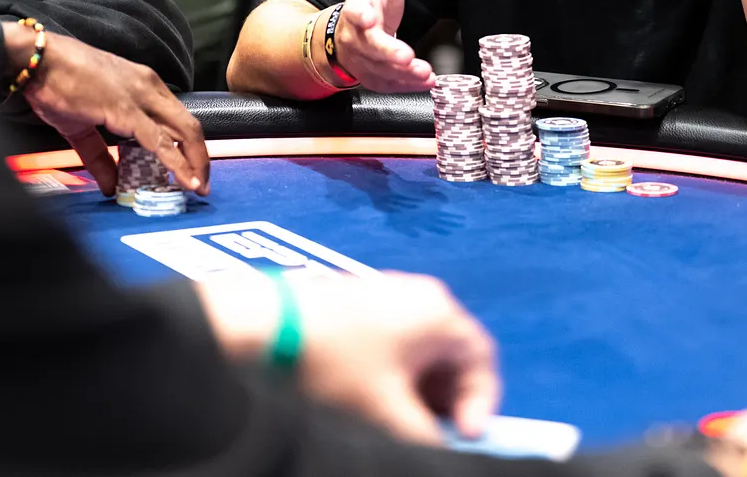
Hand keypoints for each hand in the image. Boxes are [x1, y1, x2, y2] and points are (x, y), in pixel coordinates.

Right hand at [21, 32, 209, 196]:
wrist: (38, 61)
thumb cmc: (57, 83)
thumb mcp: (82, 126)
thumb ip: (100, 156)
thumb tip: (110, 186)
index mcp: (144, 85)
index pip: (177, 118)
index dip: (189, 145)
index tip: (192, 169)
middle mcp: (149, 88)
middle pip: (188, 125)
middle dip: (200, 157)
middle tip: (202, 186)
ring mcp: (140, 97)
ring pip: (181, 131)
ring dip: (194, 162)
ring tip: (198, 188)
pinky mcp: (126, 110)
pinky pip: (158, 140)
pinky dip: (175, 162)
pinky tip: (184, 179)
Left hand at [196, 271, 499, 444]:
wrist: (264, 327)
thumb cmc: (334, 363)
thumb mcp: (387, 411)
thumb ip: (425, 437)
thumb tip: (441, 451)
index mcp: (439, 312)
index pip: (482, 360)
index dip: (480, 403)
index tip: (464, 437)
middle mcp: (420, 295)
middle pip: (452, 355)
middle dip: (447, 401)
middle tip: (433, 434)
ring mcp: (388, 295)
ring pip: (421, 353)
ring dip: (419, 391)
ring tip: (399, 421)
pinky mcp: (360, 304)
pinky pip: (395, 344)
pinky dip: (395, 375)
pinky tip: (374, 400)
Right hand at [333, 0, 433, 92]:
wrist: (352, 33)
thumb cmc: (369, 0)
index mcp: (356, 9)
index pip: (354, 13)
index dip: (361, 17)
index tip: (369, 19)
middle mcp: (357, 38)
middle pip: (370, 48)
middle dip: (388, 53)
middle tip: (406, 57)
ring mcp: (365, 61)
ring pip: (381, 71)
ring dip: (403, 75)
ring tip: (425, 74)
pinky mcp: (376, 77)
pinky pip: (391, 85)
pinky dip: (408, 86)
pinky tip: (427, 83)